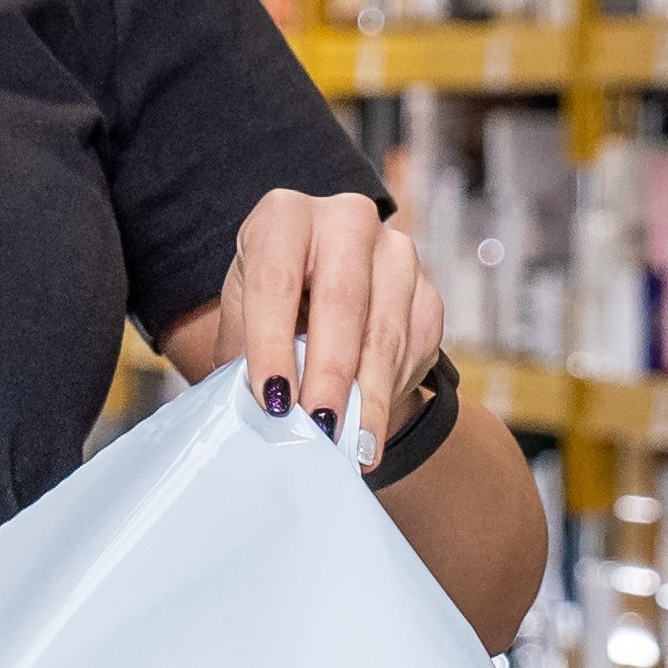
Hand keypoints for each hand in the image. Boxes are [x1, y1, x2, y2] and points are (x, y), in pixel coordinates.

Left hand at [165, 189, 446, 458]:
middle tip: (318, 427)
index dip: (272, 344)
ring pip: (385, 332)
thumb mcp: (242, 320)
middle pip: (342, 301)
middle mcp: (346, 221)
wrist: (320, 296)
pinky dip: (390, 394)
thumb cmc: (271, 307)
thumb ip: (244, 356)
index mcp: (285, 218)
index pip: (276, 281)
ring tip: (350, 448)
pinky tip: (371, 431)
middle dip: (330, 373)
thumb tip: (253, 410)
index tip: (272, 399)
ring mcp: (395, 253)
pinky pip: (414, 348)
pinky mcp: (425, 291)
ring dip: (368, 397)